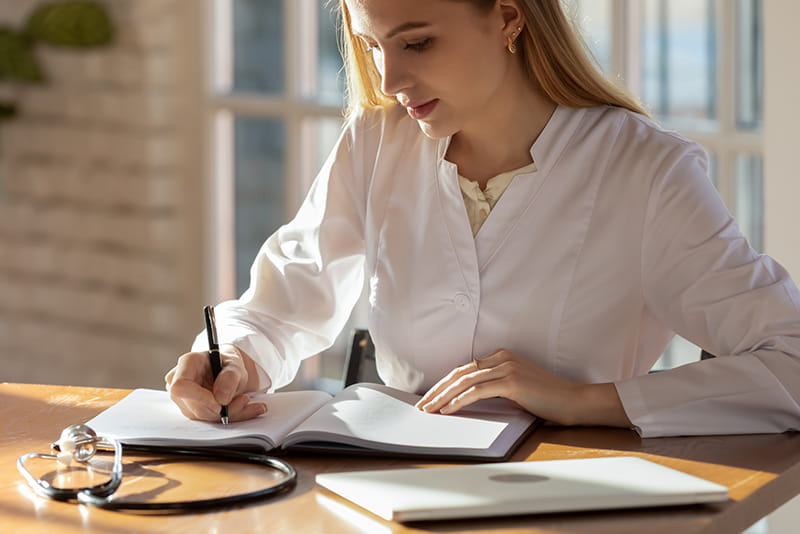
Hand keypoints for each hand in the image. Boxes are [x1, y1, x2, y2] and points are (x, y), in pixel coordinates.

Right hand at [165, 344, 266, 421]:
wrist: (228, 372)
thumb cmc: (227, 364)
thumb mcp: (235, 364)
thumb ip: (230, 377)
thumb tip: (221, 398)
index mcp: (187, 363)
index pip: (181, 387)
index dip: (198, 398)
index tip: (219, 404)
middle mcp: (179, 382)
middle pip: (194, 406)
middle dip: (221, 408)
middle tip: (244, 399)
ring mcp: (183, 399)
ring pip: (203, 416)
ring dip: (229, 413)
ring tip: (245, 400)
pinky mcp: (192, 411)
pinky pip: (210, 420)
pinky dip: (231, 416)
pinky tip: (246, 409)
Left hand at [416, 349, 630, 427]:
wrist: (573, 401)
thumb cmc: (547, 398)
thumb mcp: (516, 388)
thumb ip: (495, 386)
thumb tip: (468, 398)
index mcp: (502, 356)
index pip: (465, 369)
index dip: (445, 384)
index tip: (431, 397)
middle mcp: (502, 357)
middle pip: (460, 372)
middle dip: (438, 389)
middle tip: (422, 404)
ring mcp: (506, 368)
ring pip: (465, 381)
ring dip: (443, 396)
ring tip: (429, 409)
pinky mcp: (511, 382)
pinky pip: (477, 391)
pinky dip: (459, 401)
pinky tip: (448, 410)